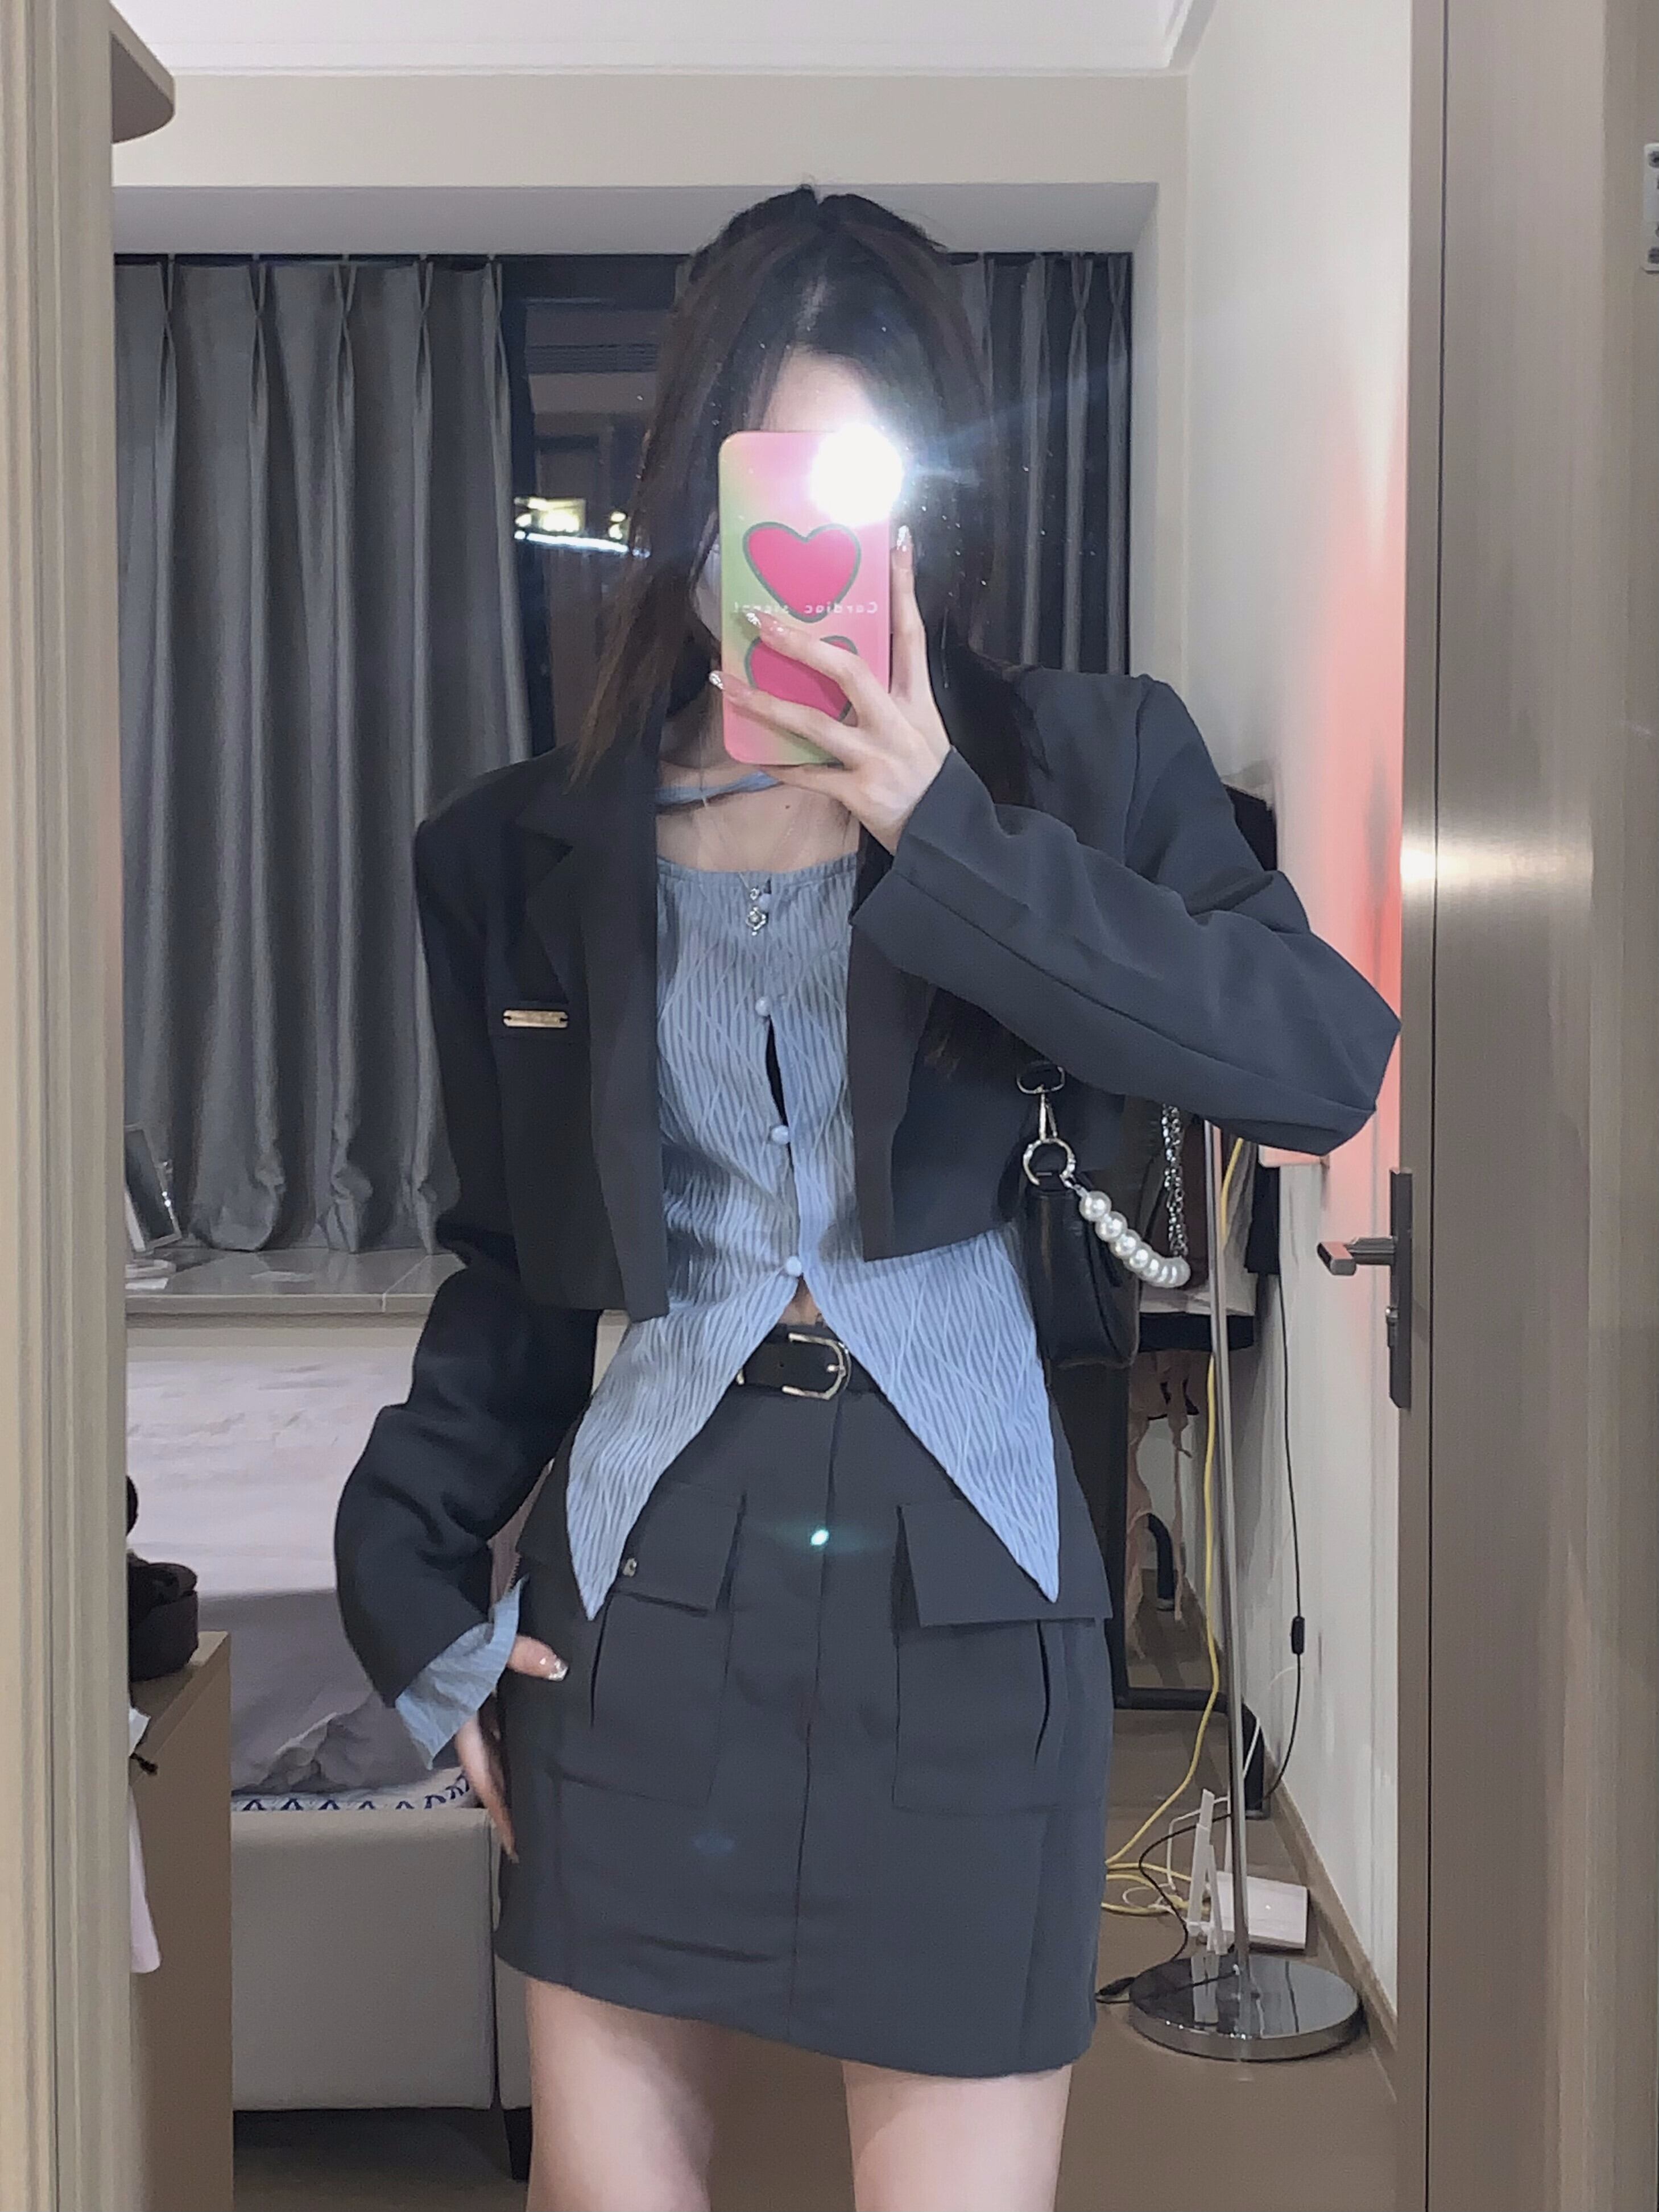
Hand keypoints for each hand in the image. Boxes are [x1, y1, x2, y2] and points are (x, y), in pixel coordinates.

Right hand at [452, 1633, 564, 1859]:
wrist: (412, 1613)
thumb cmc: (441, 1636)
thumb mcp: (481, 1647)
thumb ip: (519, 1655)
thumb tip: (558, 1668)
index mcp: (461, 1724)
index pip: (485, 1780)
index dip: (501, 1812)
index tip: (518, 1845)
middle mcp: (465, 1723)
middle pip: (494, 1769)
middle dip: (514, 1796)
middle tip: (542, 1823)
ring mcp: (471, 1708)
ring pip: (499, 1746)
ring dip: (518, 1765)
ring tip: (546, 1786)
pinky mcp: (478, 1689)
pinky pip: (500, 1720)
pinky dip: (517, 1733)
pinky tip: (537, 1737)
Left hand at [713, 525, 950, 851]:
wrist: (947, 835)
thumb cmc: (929, 778)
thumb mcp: (921, 729)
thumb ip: (889, 698)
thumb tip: (843, 663)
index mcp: (916, 700)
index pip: (911, 632)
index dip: (904, 587)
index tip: (897, 541)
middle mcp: (896, 722)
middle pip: (848, 669)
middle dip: (801, 643)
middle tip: (761, 618)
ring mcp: (876, 757)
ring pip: (815, 724)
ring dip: (766, 703)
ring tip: (729, 683)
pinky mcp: (859, 793)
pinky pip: (809, 775)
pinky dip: (779, 766)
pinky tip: (751, 755)